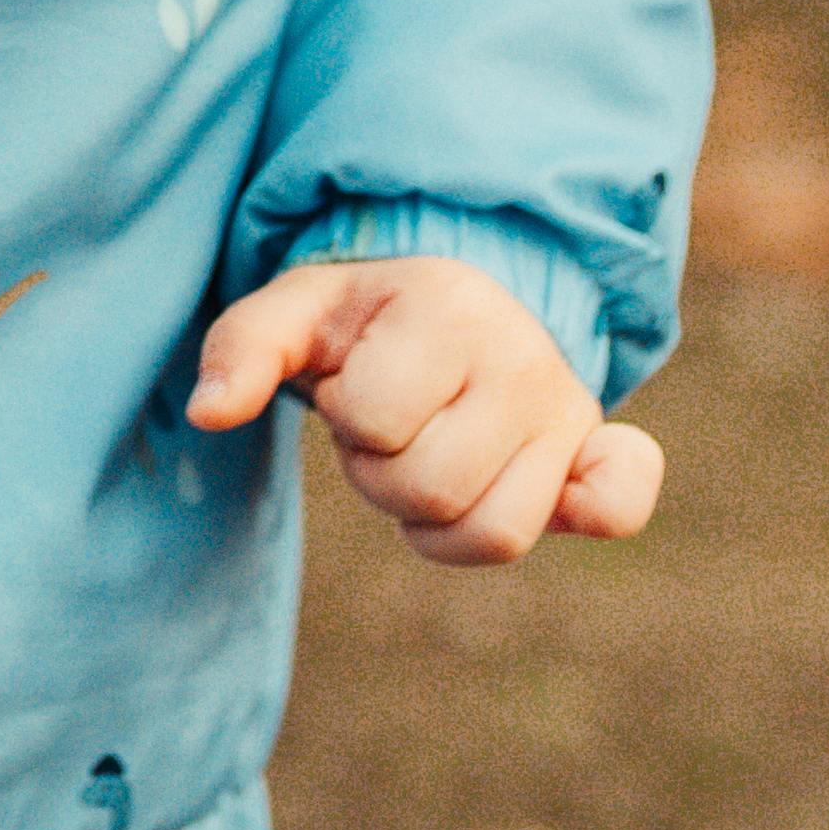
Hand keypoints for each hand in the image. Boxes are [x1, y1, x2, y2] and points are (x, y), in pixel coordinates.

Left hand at [189, 249, 659, 564]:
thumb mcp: (295, 312)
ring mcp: (567, 407)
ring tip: (433, 454)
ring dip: (440, 517)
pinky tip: (562, 497)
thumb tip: (209, 413)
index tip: (356, 385)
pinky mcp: (594, 450)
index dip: (349, 417)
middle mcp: (523, 355)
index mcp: (448, 306)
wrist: (454, 298)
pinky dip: (593, 510)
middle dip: (384, 475)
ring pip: (497, 531)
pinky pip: (619, 504)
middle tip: (392, 428)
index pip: (377, 422)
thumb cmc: (364, 319)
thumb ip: (242, 349)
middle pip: (433, 490)